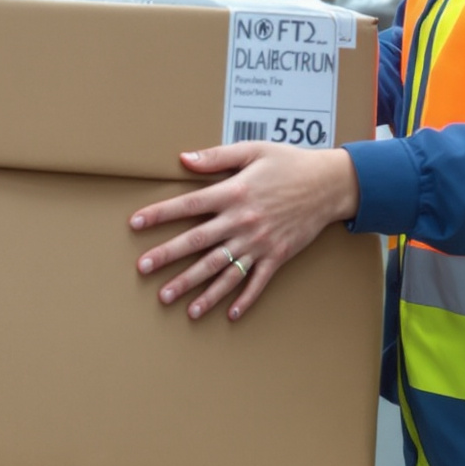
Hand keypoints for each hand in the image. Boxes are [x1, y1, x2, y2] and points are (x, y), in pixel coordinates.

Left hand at [129, 144, 359, 321]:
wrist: (329, 184)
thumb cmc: (289, 163)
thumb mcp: (252, 150)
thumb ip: (216, 156)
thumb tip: (183, 159)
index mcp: (233, 193)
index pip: (188, 206)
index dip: (160, 214)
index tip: (135, 224)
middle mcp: (241, 221)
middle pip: (197, 243)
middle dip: (168, 257)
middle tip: (143, 269)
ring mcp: (259, 243)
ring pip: (221, 269)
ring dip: (195, 286)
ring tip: (170, 299)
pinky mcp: (277, 256)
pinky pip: (257, 282)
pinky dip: (243, 299)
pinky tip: (227, 315)